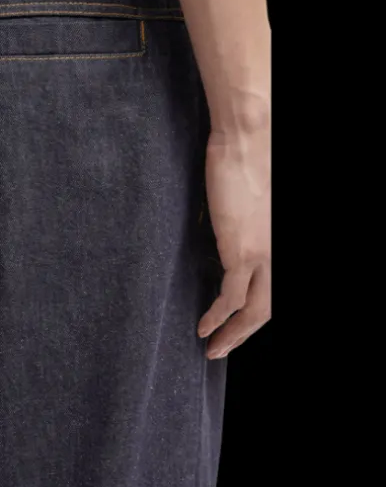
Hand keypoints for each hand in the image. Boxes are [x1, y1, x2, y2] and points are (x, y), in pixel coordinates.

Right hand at [197, 127, 270, 358]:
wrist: (250, 137)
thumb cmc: (252, 157)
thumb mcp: (256, 201)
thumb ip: (249, 226)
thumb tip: (230, 241)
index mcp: (282, 243)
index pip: (274, 290)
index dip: (256, 313)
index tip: (237, 325)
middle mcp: (282, 253)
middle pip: (269, 309)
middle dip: (245, 334)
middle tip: (224, 348)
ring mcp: (268, 254)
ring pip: (256, 311)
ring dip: (233, 335)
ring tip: (213, 348)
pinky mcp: (244, 250)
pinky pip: (231, 296)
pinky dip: (217, 317)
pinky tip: (204, 326)